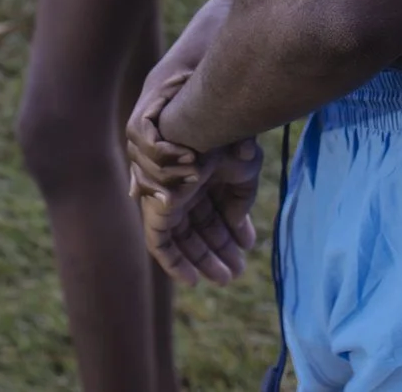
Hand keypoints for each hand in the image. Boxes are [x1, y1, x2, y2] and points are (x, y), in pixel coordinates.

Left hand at [127, 58, 260, 284]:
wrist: (200, 123)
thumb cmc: (224, 138)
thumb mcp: (243, 170)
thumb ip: (241, 199)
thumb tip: (238, 226)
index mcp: (203, 174)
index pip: (215, 208)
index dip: (232, 230)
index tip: (246, 248)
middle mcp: (183, 186)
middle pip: (199, 226)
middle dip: (218, 250)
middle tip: (236, 272)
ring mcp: (168, 196)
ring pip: (183, 237)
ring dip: (202, 259)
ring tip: (226, 278)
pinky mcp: (155, 208)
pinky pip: (159, 244)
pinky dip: (174, 263)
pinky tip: (193, 279)